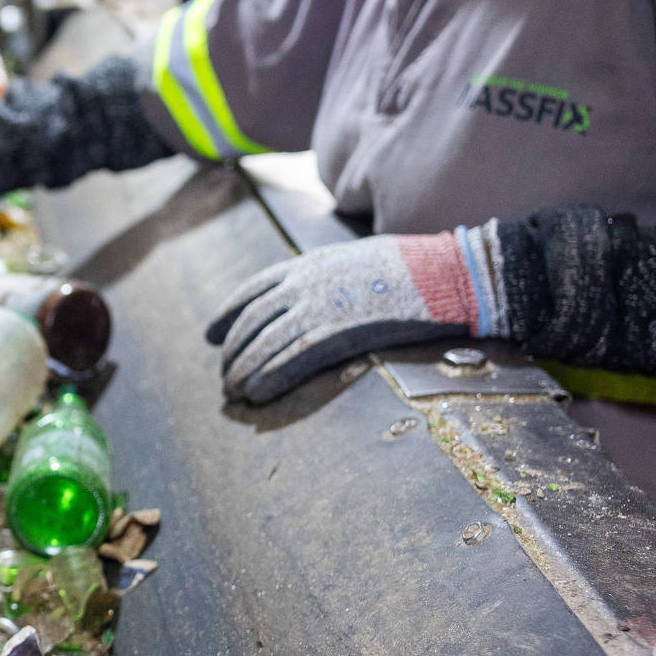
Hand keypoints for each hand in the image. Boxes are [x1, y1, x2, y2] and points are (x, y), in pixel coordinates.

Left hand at [206, 231, 498, 402]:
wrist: (445, 274)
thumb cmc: (412, 269)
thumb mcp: (356, 261)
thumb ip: (327, 279)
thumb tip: (313, 299)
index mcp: (307, 264)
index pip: (251, 291)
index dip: (225, 315)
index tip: (210, 334)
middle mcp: (303, 283)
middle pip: (250, 321)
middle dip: (233, 350)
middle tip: (224, 373)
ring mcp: (317, 308)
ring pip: (263, 343)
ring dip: (243, 370)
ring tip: (234, 391)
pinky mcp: (334, 334)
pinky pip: (288, 360)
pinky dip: (267, 378)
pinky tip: (256, 394)